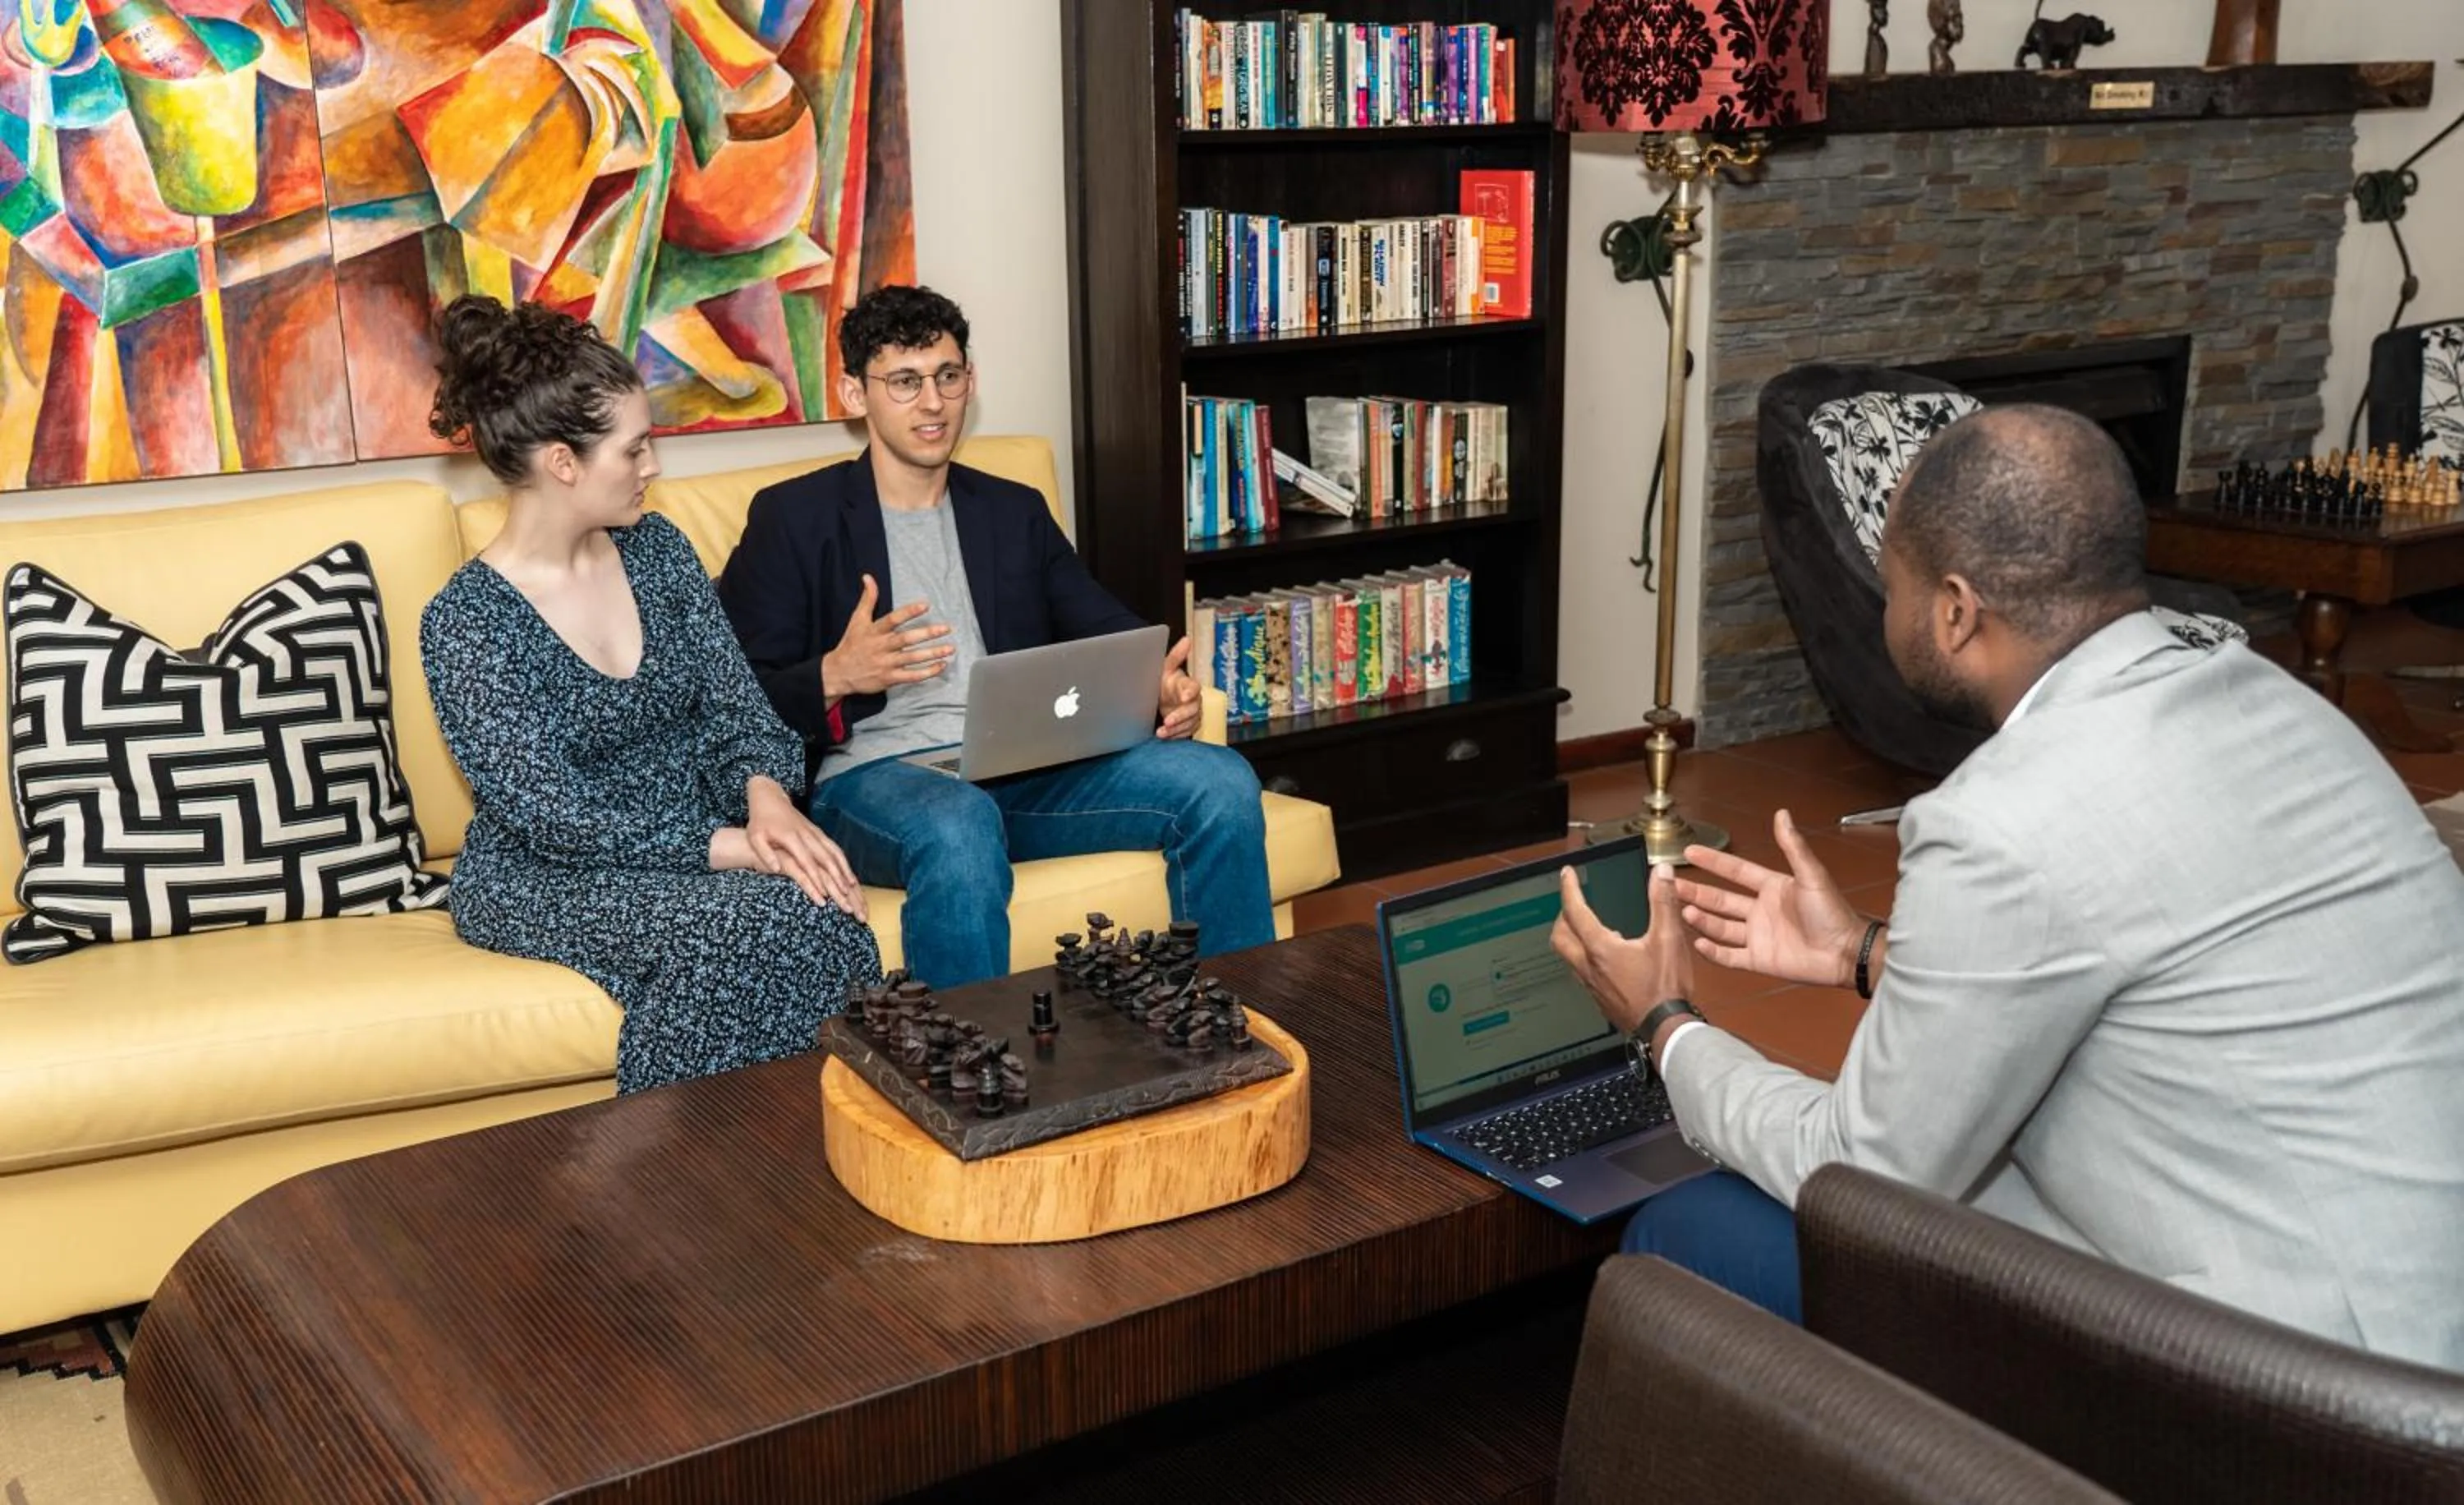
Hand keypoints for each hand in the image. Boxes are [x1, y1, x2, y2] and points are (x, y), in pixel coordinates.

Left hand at [741, 778, 867, 919]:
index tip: (824, 895)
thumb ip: (765, 853)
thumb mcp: (755, 837)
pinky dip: (844, 862)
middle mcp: (807, 835)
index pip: (806, 861)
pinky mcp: (818, 832)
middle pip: (827, 859)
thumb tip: (775, 869)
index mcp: (791, 838)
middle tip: (846, 896)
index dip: (816, 879)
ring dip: (845, 870)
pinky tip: (849, 873)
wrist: (770, 798)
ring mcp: (815, 833)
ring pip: (835, 853)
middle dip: (838, 878)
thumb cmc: (760, 821)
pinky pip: (835, 848)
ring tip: (853, 887)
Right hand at [821, 574, 952, 698]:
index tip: (926, 605)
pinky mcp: (889, 679)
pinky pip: (911, 676)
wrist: (839, 673)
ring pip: (912, 658)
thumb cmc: (851, 644)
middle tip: (946, 628)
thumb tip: (868, 577)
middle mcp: (881, 647)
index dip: (909, 612)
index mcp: (874, 631)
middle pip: (906, 639)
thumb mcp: (857, 620)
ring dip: (932, 653)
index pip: (893, 619)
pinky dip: (927, 672)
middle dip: (927, 634)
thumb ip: (868, 599)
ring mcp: (886, 664)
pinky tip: (941, 666)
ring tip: (949, 648)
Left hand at [1157, 635, 1201, 738]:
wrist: (1161, 697)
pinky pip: (1185, 733)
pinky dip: (1175, 736)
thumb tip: (1187, 639)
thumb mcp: (1166, 668)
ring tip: (1162, 732)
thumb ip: (1176, 656)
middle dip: (1180, 716)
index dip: (1190, 692)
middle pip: (1193, 709)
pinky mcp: (1188, 725)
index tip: (1184, 697)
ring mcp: (1192, 714)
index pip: (1194, 687)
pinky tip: (1165, 737)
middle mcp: (1193, 700)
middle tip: (1167, 720)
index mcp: (1187, 684)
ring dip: (1176, 729)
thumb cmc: (1165, 681)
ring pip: (1190, 723)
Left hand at [1551, 862, 1695, 1036]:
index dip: (1569, 889)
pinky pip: (1580, 972)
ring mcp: (1592, 985)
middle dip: (1562, 915)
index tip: (1567, 874)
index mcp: (1601, 949)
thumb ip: (1663, 902)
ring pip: (1567, 956)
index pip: (1575, 911)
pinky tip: (1606, 957)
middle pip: (1559, 936)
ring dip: (1571, 937)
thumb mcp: (1669, 939)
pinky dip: (1584, 956)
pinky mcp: (1599, 998)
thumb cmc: (1665, 988)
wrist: (1665, 1030)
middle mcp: (1589, 967)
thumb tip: (1660, 873)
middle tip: (1574, 902)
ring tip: (1590, 926)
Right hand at [1674, 810, 1868, 988]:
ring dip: (1702, 918)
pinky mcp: (1759, 959)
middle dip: (1696, 891)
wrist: (1846, 953)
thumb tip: (1783, 814)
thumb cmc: (1834, 914)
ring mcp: (1758, 936)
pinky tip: (1697, 943)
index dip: (1713, 862)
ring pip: (1720, 926)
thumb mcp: (1811, 875)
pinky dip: (1712, 952)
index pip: (1735, 871)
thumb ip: (1793, 846)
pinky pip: (1730, 955)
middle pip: (1720, 899)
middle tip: (1673, 883)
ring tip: (1682, 910)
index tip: (1690, 851)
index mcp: (1772, 888)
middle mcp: (1761, 911)